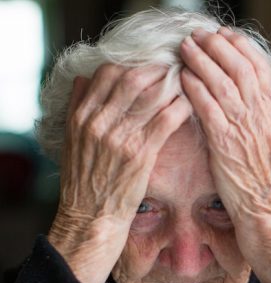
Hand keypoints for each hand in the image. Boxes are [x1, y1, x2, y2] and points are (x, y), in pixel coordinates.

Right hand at [48, 64, 191, 282]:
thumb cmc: (83, 181)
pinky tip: (189, 104)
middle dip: (157, 68)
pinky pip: (165, 120)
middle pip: (132, 77)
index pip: (107, 73)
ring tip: (186, 82)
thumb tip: (84, 77)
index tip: (150, 65)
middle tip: (175, 67)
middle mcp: (99, 122)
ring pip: (151, 95)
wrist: (91, 218)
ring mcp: (120, 138)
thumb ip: (77, 106)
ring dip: (172, 84)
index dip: (132, 63)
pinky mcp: (140, 155)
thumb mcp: (70, 140)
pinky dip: (179, 107)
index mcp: (81, 115)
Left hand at [180, 27, 270, 282]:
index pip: (258, 66)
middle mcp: (262, 113)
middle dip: (217, 45)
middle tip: (198, 34)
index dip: (239, 46)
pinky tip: (182, 77)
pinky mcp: (226, 143)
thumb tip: (269, 90)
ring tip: (185, 48)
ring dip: (201, 60)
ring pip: (222, 80)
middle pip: (238, 66)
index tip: (223, 35)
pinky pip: (208, 107)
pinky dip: (194, 88)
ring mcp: (245, 127)